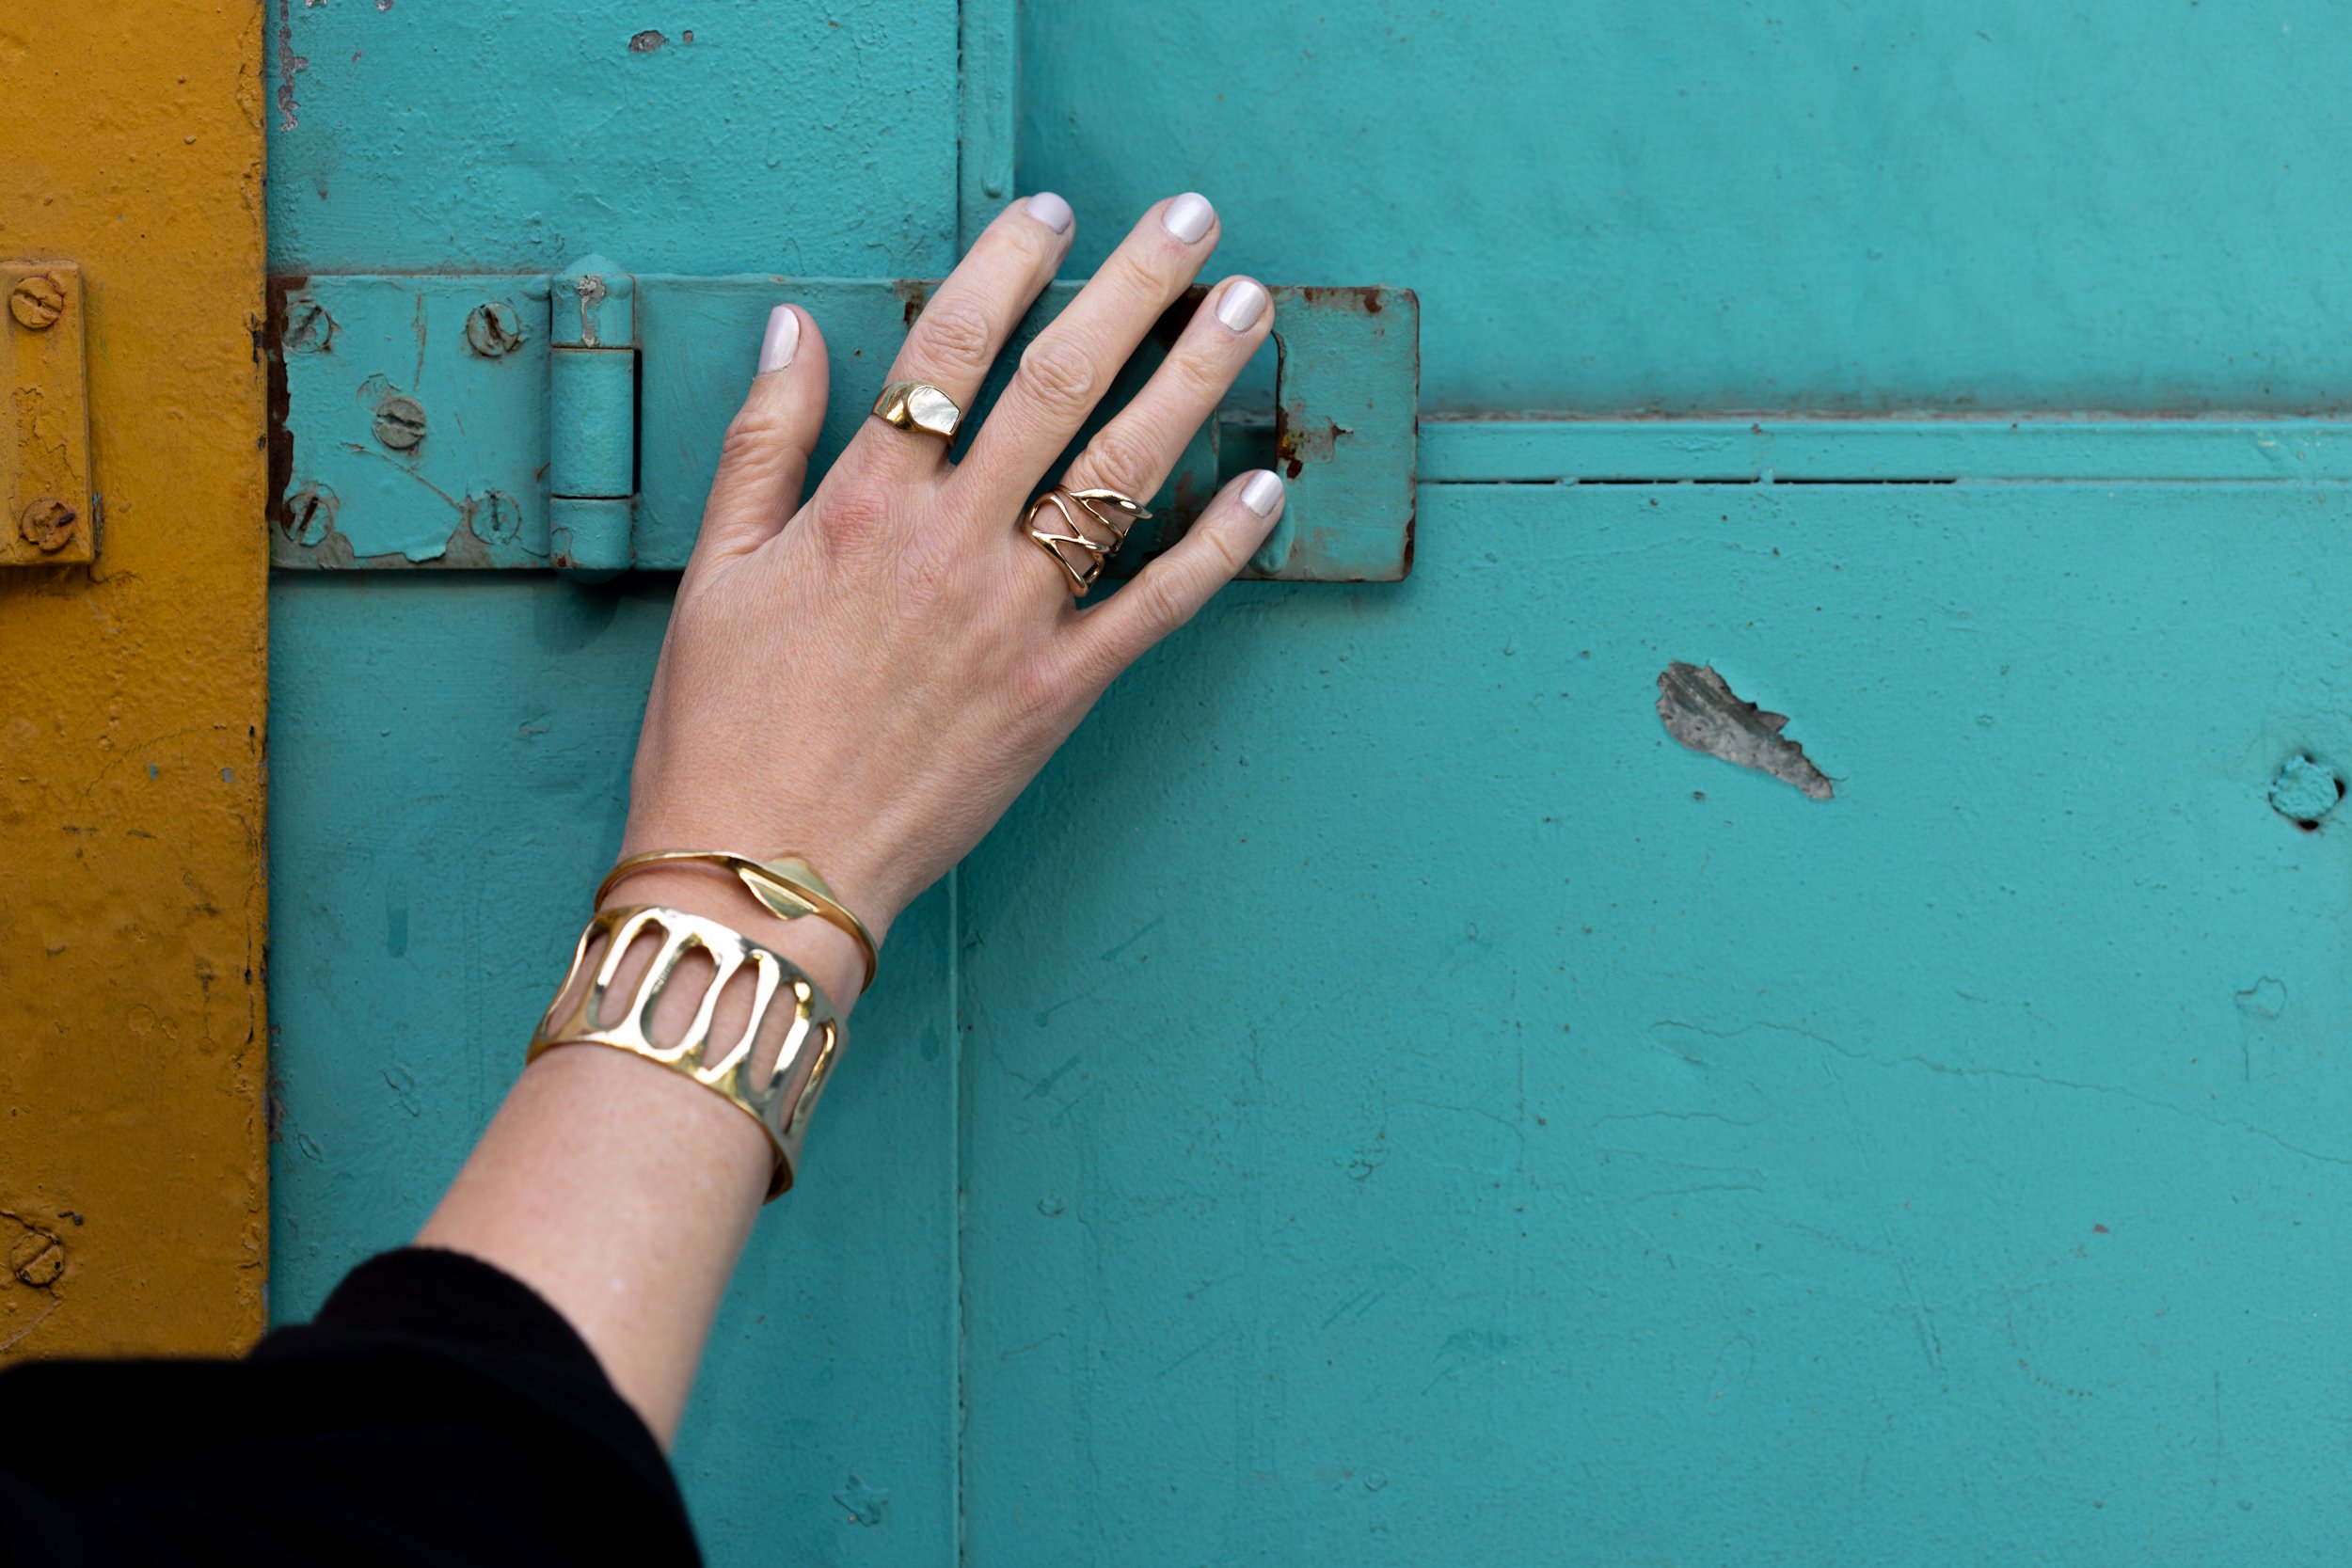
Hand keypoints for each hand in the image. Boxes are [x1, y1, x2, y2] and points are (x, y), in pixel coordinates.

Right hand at [612, 190, 1284, 1001]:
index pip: (949, 348)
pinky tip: (1265, 487)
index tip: (1055, 212)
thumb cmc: (724, 726)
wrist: (765, 869)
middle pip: (1059, 385)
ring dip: (1193, 382)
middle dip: (1133, 290)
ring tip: (1248, 310)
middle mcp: (951, 545)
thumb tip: (791, 329)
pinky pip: (1156, 606)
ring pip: (1121, 475)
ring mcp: (1015, 619)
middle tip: (1193, 220)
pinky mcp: (1058, 694)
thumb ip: (762, 441)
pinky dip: (1217, 547)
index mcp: (862, 504)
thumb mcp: (714, 570)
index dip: (1009, 267)